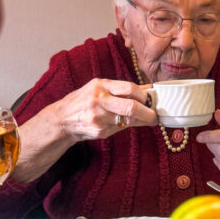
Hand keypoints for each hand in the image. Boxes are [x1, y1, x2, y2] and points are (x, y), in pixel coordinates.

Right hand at [12, 78, 155, 182]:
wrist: (63, 119)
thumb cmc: (84, 100)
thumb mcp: (99, 87)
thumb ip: (122, 89)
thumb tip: (148, 89)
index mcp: (100, 86)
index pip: (129, 88)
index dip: (144, 95)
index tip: (151, 99)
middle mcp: (99, 102)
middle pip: (132, 108)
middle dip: (149, 113)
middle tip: (156, 116)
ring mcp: (99, 119)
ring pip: (129, 121)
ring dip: (140, 121)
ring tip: (145, 118)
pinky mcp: (100, 132)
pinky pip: (121, 129)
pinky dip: (127, 125)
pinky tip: (125, 122)